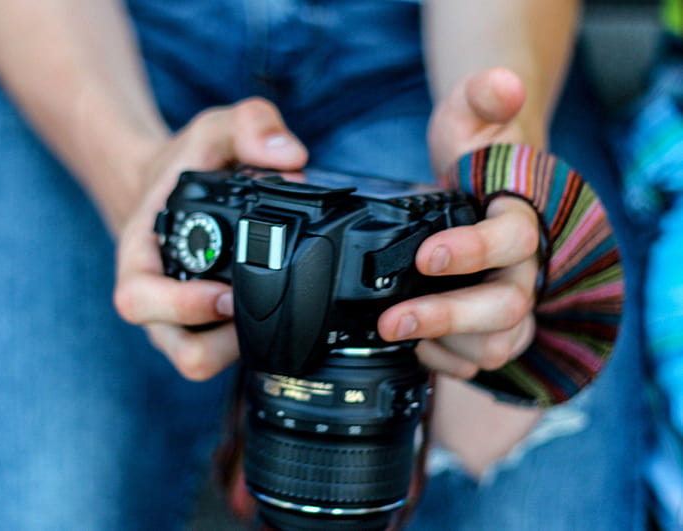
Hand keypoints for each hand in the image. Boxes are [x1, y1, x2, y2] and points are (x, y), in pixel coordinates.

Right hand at [114, 98, 307, 380]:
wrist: (169, 189)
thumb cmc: (183, 167)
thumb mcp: (211, 130)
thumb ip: (249, 124)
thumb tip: (291, 156)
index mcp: (141, 259)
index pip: (138, 301)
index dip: (180, 307)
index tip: (225, 294)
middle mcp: (159, 299)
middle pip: (179, 349)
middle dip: (221, 342)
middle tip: (256, 308)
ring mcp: (185, 319)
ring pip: (204, 362)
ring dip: (239, 348)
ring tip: (272, 312)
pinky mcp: (211, 328)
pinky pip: (227, 353)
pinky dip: (252, 342)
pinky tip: (276, 311)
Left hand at [378, 68, 541, 378]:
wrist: (480, 180)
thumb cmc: (476, 150)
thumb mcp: (472, 115)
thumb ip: (484, 98)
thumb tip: (503, 84)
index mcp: (521, 216)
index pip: (514, 240)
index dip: (473, 251)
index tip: (426, 254)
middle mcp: (523, 267)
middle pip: (506, 306)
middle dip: (447, 316)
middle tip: (392, 319)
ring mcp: (509, 300)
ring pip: (498, 343)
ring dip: (447, 345)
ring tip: (398, 333)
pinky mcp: (489, 326)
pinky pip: (480, 360)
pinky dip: (447, 362)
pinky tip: (417, 347)